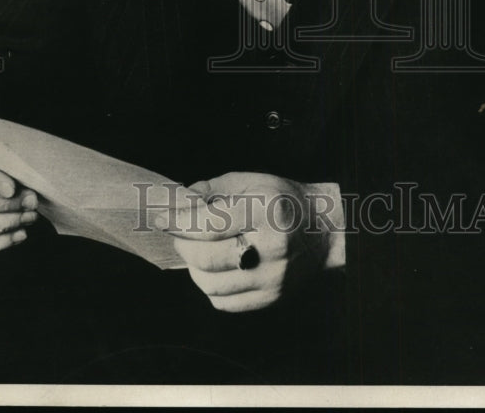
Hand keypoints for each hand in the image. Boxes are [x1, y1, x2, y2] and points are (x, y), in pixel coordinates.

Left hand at [158, 171, 332, 311]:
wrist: (322, 230)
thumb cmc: (284, 200)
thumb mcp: (252, 181)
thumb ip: (212, 189)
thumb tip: (179, 204)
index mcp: (268, 211)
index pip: (210, 224)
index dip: (180, 222)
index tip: (162, 218)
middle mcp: (272, 247)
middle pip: (206, 257)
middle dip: (182, 244)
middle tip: (180, 234)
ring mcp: (272, 278)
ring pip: (209, 284)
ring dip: (193, 266)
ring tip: (197, 250)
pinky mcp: (271, 298)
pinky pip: (223, 303)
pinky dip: (210, 286)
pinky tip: (215, 268)